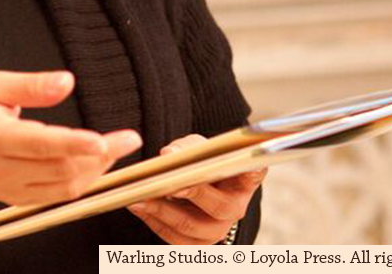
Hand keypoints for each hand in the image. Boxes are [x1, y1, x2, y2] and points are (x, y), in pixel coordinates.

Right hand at [0, 70, 142, 206]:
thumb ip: (30, 85)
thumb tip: (68, 82)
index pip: (39, 144)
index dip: (73, 144)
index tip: (102, 140)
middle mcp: (1, 169)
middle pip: (59, 169)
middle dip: (100, 155)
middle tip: (129, 137)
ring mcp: (10, 190)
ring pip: (64, 186)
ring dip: (97, 169)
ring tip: (118, 147)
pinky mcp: (19, 200)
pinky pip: (59, 195)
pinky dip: (83, 180)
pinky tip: (97, 161)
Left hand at [127, 134, 264, 243]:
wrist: (193, 183)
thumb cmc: (199, 161)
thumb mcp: (196, 146)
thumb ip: (187, 147)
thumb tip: (169, 154)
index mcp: (243, 180)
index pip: (254, 174)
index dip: (251, 170)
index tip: (247, 163)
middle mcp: (236, 208)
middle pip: (219, 206)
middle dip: (193, 193)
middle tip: (170, 185)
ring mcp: (218, 229)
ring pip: (191, 226)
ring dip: (162, 211)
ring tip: (138, 197)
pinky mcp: (197, 243)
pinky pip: (174, 239)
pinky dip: (153, 222)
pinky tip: (137, 206)